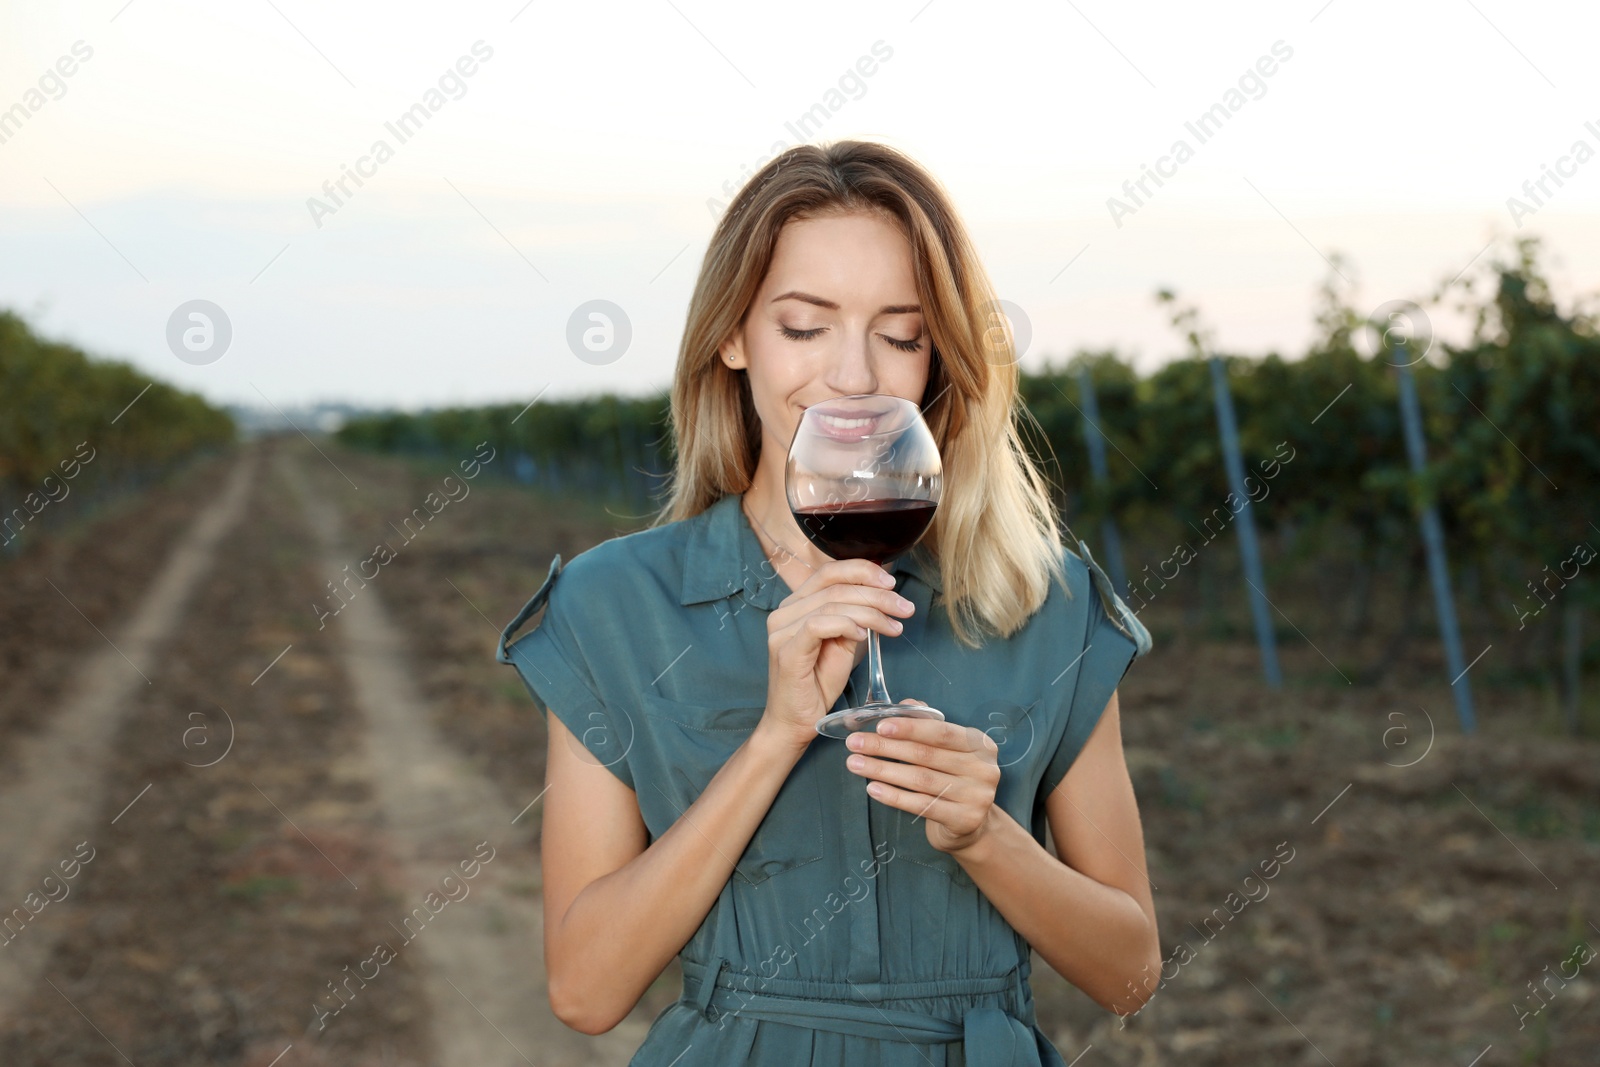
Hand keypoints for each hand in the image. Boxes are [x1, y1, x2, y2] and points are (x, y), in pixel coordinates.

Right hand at [759, 559, 916, 752]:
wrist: (795, 722)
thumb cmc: (817, 684)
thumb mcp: (842, 644)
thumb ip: (854, 619)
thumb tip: (881, 598)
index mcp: (796, 605)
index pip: (829, 572)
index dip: (862, 570)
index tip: (892, 583)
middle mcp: (784, 613)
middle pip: (835, 587)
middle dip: (877, 595)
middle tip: (904, 608)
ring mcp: (782, 631)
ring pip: (832, 605)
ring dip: (871, 613)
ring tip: (894, 627)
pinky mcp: (787, 650)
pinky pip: (819, 625)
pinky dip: (847, 625)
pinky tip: (864, 636)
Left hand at [843, 710, 1001, 854]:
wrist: (972, 824)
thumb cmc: (953, 778)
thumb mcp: (947, 749)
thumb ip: (928, 724)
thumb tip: (906, 704)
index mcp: (980, 745)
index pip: (941, 732)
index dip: (910, 728)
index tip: (879, 726)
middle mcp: (983, 769)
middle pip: (926, 755)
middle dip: (886, 747)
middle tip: (855, 744)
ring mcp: (976, 796)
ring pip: (920, 779)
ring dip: (883, 770)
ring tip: (855, 764)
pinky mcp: (964, 820)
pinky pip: (921, 805)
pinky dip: (894, 796)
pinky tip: (873, 788)